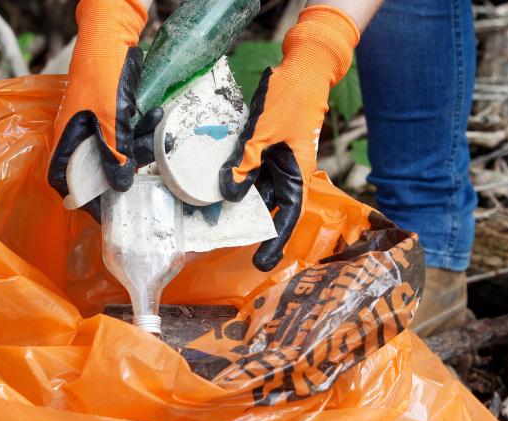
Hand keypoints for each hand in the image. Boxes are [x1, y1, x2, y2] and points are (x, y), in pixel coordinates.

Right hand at [48, 0, 163, 219]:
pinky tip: (156, 116)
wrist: (112, 40)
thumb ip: (115, 155)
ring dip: (141, 147)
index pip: (66, 182)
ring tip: (158, 136)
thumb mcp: (110, 120)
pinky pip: (129, 136)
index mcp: (66, 141)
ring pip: (119, 153)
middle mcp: (79, 138)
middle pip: (99, 170)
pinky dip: (144, 131)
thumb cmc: (102, 78)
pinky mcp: (114, 119)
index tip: (106, 214)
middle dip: (124, 170)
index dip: (84, 200)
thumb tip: (119, 187)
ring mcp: (96, 128)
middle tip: (144, 172)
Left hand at [219, 6, 359, 270]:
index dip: (275, 242)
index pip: (288, 217)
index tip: (260, 263)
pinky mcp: (262, 147)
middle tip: (220, 239)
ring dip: (234, 199)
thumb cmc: (291, 100)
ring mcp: (274, 160)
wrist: (300, 70)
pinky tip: (209, 183)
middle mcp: (286, 172)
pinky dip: (232, 176)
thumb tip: (227, 193)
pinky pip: (246, 168)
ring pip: (253, 188)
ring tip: (207, 214)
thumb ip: (245, 162)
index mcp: (297, 175)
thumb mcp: (264, 132)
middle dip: (246, 223)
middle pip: (267, 207)